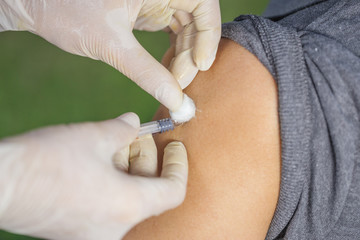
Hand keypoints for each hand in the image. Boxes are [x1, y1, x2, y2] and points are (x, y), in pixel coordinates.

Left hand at [0, 0, 220, 110]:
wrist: (39, 6)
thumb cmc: (68, 12)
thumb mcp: (111, 44)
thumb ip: (147, 73)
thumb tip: (177, 100)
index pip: (203, 4)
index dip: (208, 35)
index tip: (201, 66)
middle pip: (195, 20)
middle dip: (191, 53)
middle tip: (180, 83)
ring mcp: (153, 0)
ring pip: (185, 28)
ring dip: (182, 56)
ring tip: (173, 82)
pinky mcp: (146, 11)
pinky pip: (171, 31)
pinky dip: (172, 52)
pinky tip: (167, 71)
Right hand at [0, 113, 187, 239]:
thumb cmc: (46, 161)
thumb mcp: (95, 136)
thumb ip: (124, 128)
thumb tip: (133, 123)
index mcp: (128, 207)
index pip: (173, 191)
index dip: (178, 165)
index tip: (174, 145)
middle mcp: (115, 228)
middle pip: (149, 192)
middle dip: (147, 159)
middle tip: (136, 135)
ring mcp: (95, 233)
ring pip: (127, 198)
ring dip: (128, 168)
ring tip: (114, 142)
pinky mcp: (77, 230)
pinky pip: (108, 205)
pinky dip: (112, 182)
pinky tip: (99, 159)